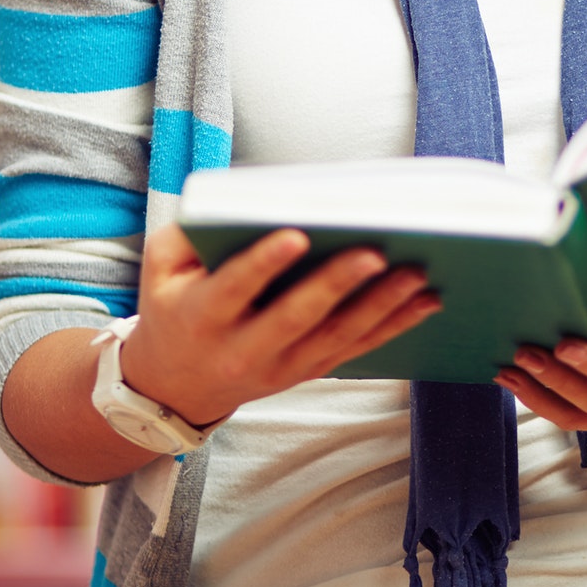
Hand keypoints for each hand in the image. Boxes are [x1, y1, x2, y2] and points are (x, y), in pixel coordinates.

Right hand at [121, 224, 439, 427]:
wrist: (175, 385)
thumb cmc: (173, 306)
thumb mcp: (161, 267)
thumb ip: (192, 232)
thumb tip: (245, 200)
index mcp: (202, 316)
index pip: (235, 287)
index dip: (265, 262)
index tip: (297, 234)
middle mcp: (244, 349)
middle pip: (296, 317)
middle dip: (337, 284)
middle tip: (375, 252)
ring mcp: (280, 367)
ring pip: (338, 337)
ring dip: (381, 306)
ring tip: (417, 272)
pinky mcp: (309, 371)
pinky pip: (357, 349)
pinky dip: (395, 325)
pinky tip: (426, 301)